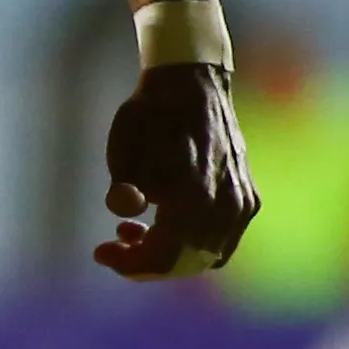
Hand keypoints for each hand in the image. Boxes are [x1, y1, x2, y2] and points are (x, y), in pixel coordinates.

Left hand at [93, 60, 258, 279]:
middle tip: (113, 249)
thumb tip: (124, 212)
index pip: (163, 256)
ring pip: (206, 256)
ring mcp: (243, 203)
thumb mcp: (124, 149)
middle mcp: (228, 205)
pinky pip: (222, 240)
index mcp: (196, 196)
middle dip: (145, 264)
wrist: (192, 84)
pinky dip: (192, 244)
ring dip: (167, 255)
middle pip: (185, 263)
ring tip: (131, 233)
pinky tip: (161, 225)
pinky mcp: (249, 197)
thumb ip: (125, 187)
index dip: (129, 265)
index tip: (100, 252)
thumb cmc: (151, 116)